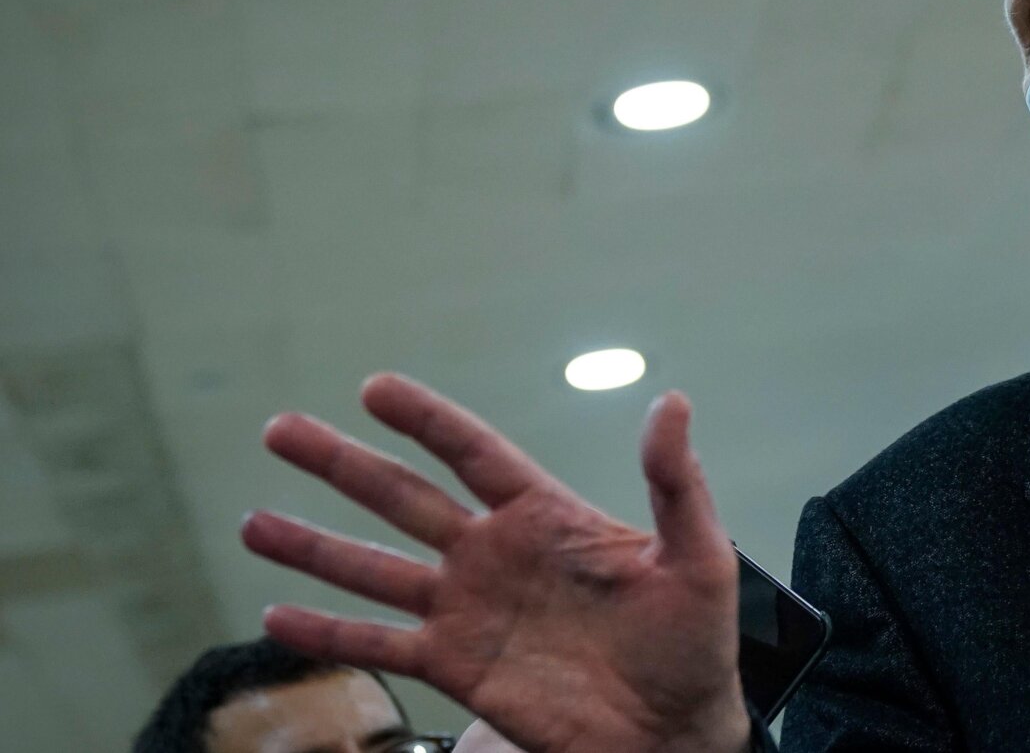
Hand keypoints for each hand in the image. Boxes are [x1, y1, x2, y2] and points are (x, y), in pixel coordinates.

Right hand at [242, 374, 750, 752]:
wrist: (676, 726)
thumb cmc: (695, 639)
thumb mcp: (699, 555)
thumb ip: (676, 482)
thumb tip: (673, 402)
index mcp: (548, 515)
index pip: (473, 452)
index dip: (424, 419)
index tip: (373, 387)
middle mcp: (496, 554)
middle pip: (403, 497)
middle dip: (341, 465)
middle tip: (280, 429)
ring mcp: (470, 610)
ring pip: (374, 568)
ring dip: (313, 546)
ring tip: (252, 521)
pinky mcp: (458, 667)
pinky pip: (381, 646)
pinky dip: (327, 634)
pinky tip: (275, 618)